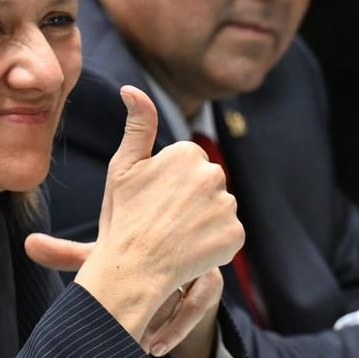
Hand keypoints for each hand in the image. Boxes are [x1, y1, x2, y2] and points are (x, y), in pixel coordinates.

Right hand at [65, 87, 242, 342]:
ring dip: (202, 222)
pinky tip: (190, 251)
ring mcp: (226, 206)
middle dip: (190, 201)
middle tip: (162, 221)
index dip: (169, 185)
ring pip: (218, 209)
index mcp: (187, 153)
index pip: (189, 165)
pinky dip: (214, 244)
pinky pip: (229, 235)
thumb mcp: (123, 168)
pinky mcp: (236, 235)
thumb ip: (136, 125)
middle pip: (207, 185)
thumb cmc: (123, 218)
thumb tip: (130, 89)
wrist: (132, 268)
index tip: (152, 201)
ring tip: (175, 238)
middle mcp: (213, 174)